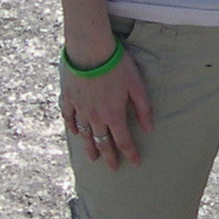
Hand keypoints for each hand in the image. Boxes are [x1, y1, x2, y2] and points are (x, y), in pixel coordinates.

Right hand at [59, 47, 153, 168]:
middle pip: (102, 142)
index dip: (130, 154)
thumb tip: (149, 129)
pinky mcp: (68, 98)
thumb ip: (143, 108)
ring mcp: (79, 109)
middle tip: (113, 169)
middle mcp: (95, 116)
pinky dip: (72, 127)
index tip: (135, 163)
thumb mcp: (137, 85)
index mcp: (113, 114)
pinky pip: (69, 118)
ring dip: (89, 147)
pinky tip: (74, 132)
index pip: (124, 141)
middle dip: (109, 157)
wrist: (89, 50)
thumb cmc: (116, 65)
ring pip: (84, 134)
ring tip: (93, 158)